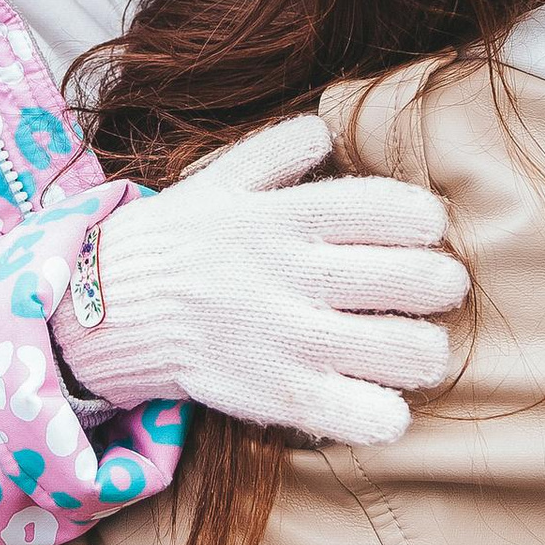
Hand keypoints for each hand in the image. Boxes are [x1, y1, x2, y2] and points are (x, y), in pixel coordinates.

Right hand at [54, 113, 467, 448]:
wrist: (101, 310)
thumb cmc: (174, 243)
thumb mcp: (219, 178)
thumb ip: (280, 149)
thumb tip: (331, 130)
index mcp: (285, 217)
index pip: (393, 209)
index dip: (426, 221)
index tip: (420, 232)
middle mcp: (294, 275)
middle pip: (418, 280)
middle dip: (443, 284)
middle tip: (431, 290)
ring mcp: (288, 339)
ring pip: (408, 350)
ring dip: (426, 350)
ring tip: (413, 347)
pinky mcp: (278, 395)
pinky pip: (363, 415)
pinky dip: (388, 414)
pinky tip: (381, 402)